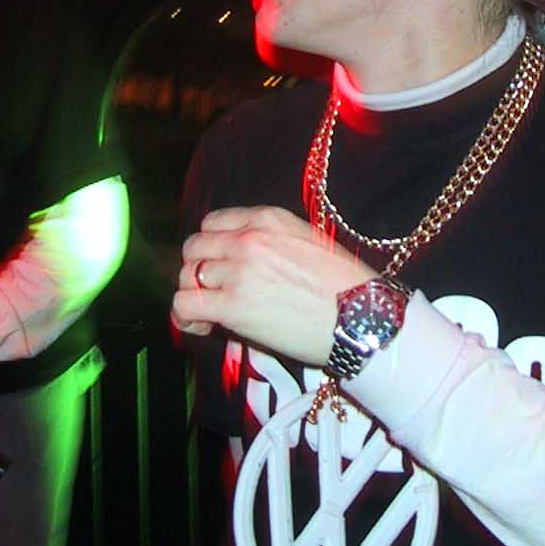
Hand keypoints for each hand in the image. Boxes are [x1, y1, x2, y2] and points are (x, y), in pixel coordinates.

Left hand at [172, 206, 374, 364]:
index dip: (212, 247)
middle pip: (194, 248)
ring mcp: (238, 271)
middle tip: (214, 293)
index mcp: (269, 219)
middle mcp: (249, 239)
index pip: (213, 223)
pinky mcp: (233, 306)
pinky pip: (184, 304)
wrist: (361, 317)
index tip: (221, 265)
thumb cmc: (345, 286)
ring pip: (186, 276)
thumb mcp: (311, 242)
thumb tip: (247, 259)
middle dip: (198, 270)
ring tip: (211, 314)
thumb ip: (273, 241)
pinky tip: (203, 326)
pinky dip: (185, 317)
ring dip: (194, 295)